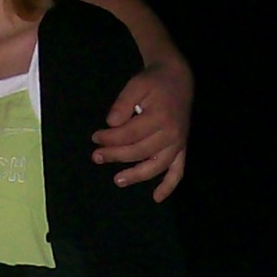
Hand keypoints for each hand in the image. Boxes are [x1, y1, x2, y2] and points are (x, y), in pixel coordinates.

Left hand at [93, 60, 191, 200]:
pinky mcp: (181, 148)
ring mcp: (178, 143)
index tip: (95, 137)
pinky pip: (177, 171)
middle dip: (115, 155)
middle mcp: (171, 134)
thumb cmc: (154, 82)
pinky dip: (168, 185)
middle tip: (96, 156)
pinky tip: (156, 197)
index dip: (109, 138)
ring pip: (155, 166)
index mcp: (160, 117)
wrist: (178, 78)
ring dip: (136, 175)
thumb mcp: (136, 84)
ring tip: (117, 180)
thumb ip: (122, 103)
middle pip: (139, 151)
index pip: (129, 134)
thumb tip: (111, 124)